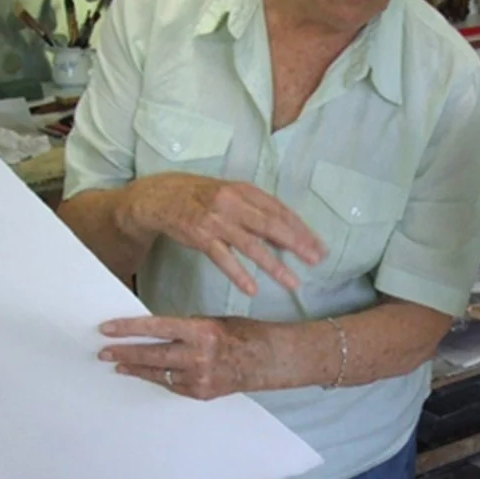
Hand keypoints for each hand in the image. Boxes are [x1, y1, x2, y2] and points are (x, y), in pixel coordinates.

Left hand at [98, 314, 259, 398]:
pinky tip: (146, 373)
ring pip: (158, 373)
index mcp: (201, 332)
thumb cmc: (244, 335)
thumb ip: (185, 328)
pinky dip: (158, 378)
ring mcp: (200, 378)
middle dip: (124, 353)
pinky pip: (172, 385)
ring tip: (118, 364)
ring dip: (136, 368)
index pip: (156, 327)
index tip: (107, 329)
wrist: (269, 360)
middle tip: (103, 352)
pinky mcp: (202, 393)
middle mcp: (198, 356)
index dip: (129, 328)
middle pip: (152, 355)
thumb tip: (157, 331)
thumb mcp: (213, 322)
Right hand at [120, 173, 325, 295]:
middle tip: (316, 261)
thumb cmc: (201, 197)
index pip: (280, 210)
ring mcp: (216, 219)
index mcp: (245, 190)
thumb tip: (288, 235)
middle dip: (297, 244)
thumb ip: (257, 212)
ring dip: (274, 265)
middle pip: (271, 225)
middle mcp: (233, 202)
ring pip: (251, 245)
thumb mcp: (231, 195)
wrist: (160, 196)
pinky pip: (223, 258)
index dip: (302, 229)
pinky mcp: (200, 235)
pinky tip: (252, 288)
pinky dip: (238, 273)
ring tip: (292, 283)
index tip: (319, 247)